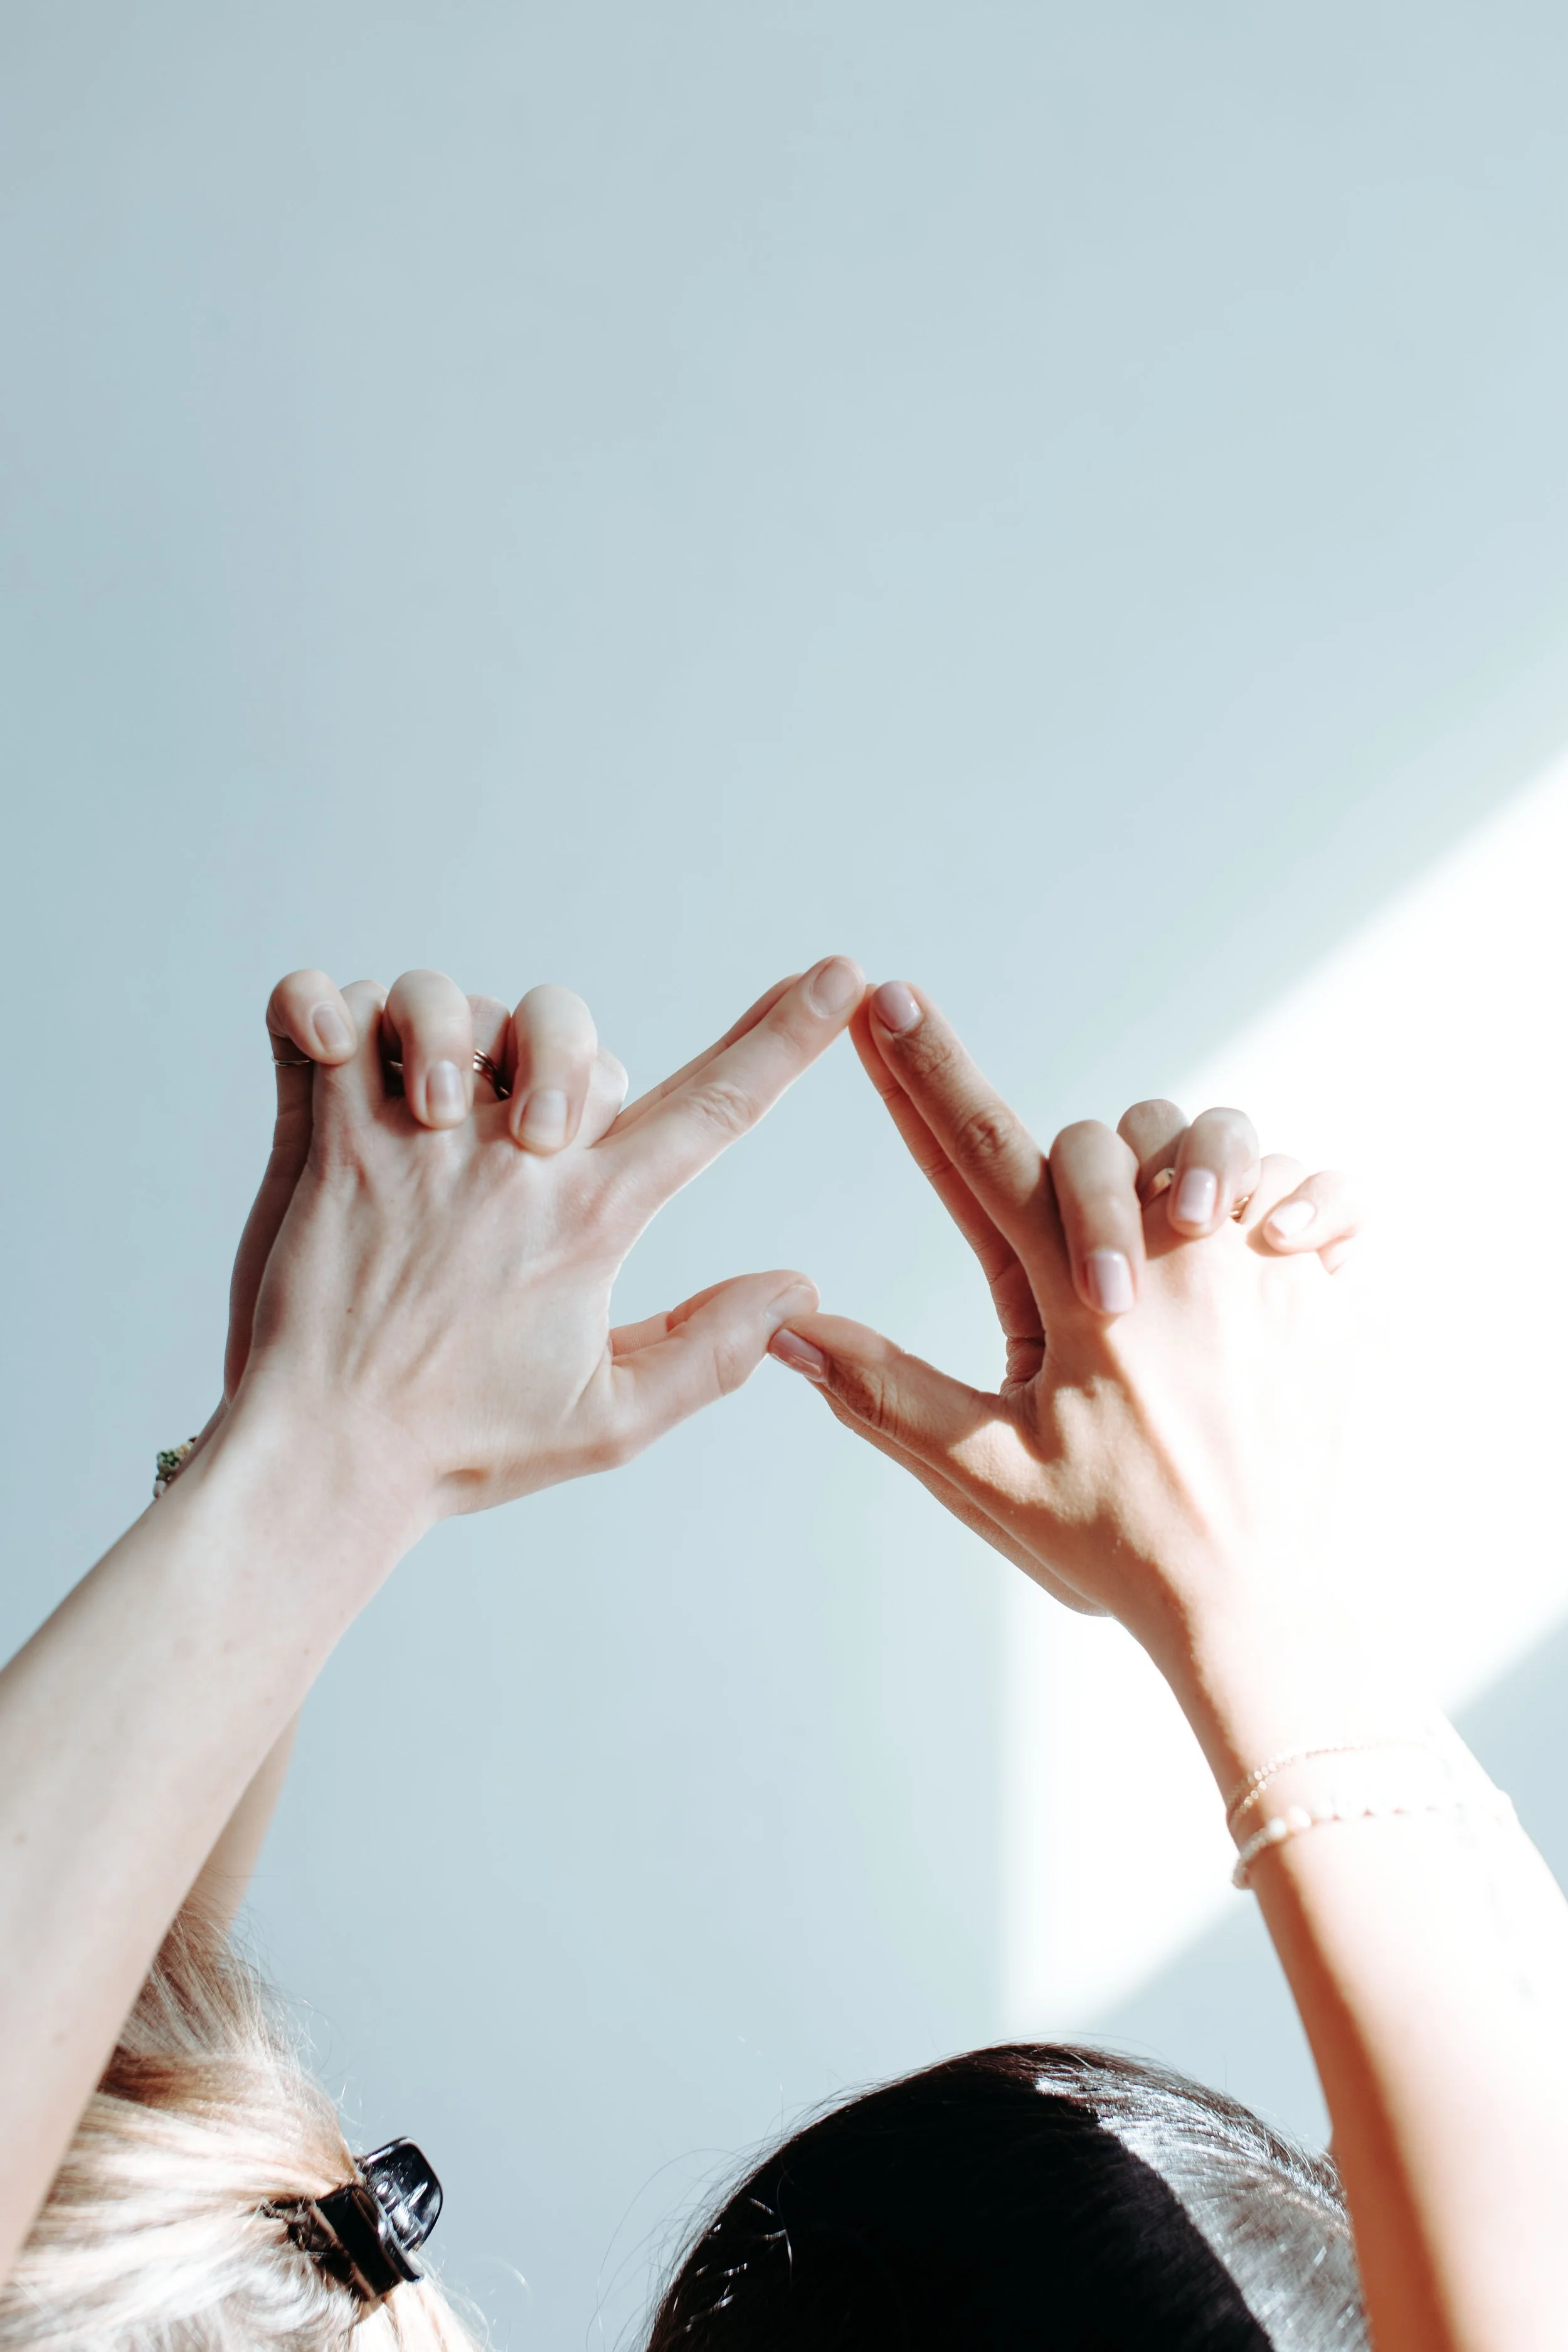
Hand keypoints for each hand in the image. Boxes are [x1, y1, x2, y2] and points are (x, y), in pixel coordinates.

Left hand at [220, 957, 864, 1521]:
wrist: (322, 1462)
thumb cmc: (460, 1450)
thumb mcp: (610, 1423)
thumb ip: (712, 1351)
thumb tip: (800, 1287)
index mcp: (589, 1221)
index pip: (716, 1106)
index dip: (787, 1036)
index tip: (840, 975)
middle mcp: (507, 1164)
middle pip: (577, 1032)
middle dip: (572, 1057)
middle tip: (534, 1134)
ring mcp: (410, 1142)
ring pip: (450, 1001)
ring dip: (453, 1024)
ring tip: (437, 1100)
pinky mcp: (324, 1137)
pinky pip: (322, 1016)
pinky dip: (322, 1007)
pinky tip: (335, 1047)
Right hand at [767, 981, 1357, 1693]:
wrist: (1257, 1603)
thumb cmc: (1116, 1545)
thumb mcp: (985, 1474)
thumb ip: (884, 1390)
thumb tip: (785, 1328)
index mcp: (1073, 1299)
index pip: (980, 1151)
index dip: (924, 1071)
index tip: (884, 996)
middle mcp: (1167, 1264)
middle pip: (1098, 1138)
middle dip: (1074, 1171)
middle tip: (1087, 1281)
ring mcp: (1251, 1271)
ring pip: (1202, 1142)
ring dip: (1174, 1168)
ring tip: (1168, 1242)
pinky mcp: (1320, 1292)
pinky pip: (1314, 1191)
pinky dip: (1290, 1196)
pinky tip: (1267, 1239)